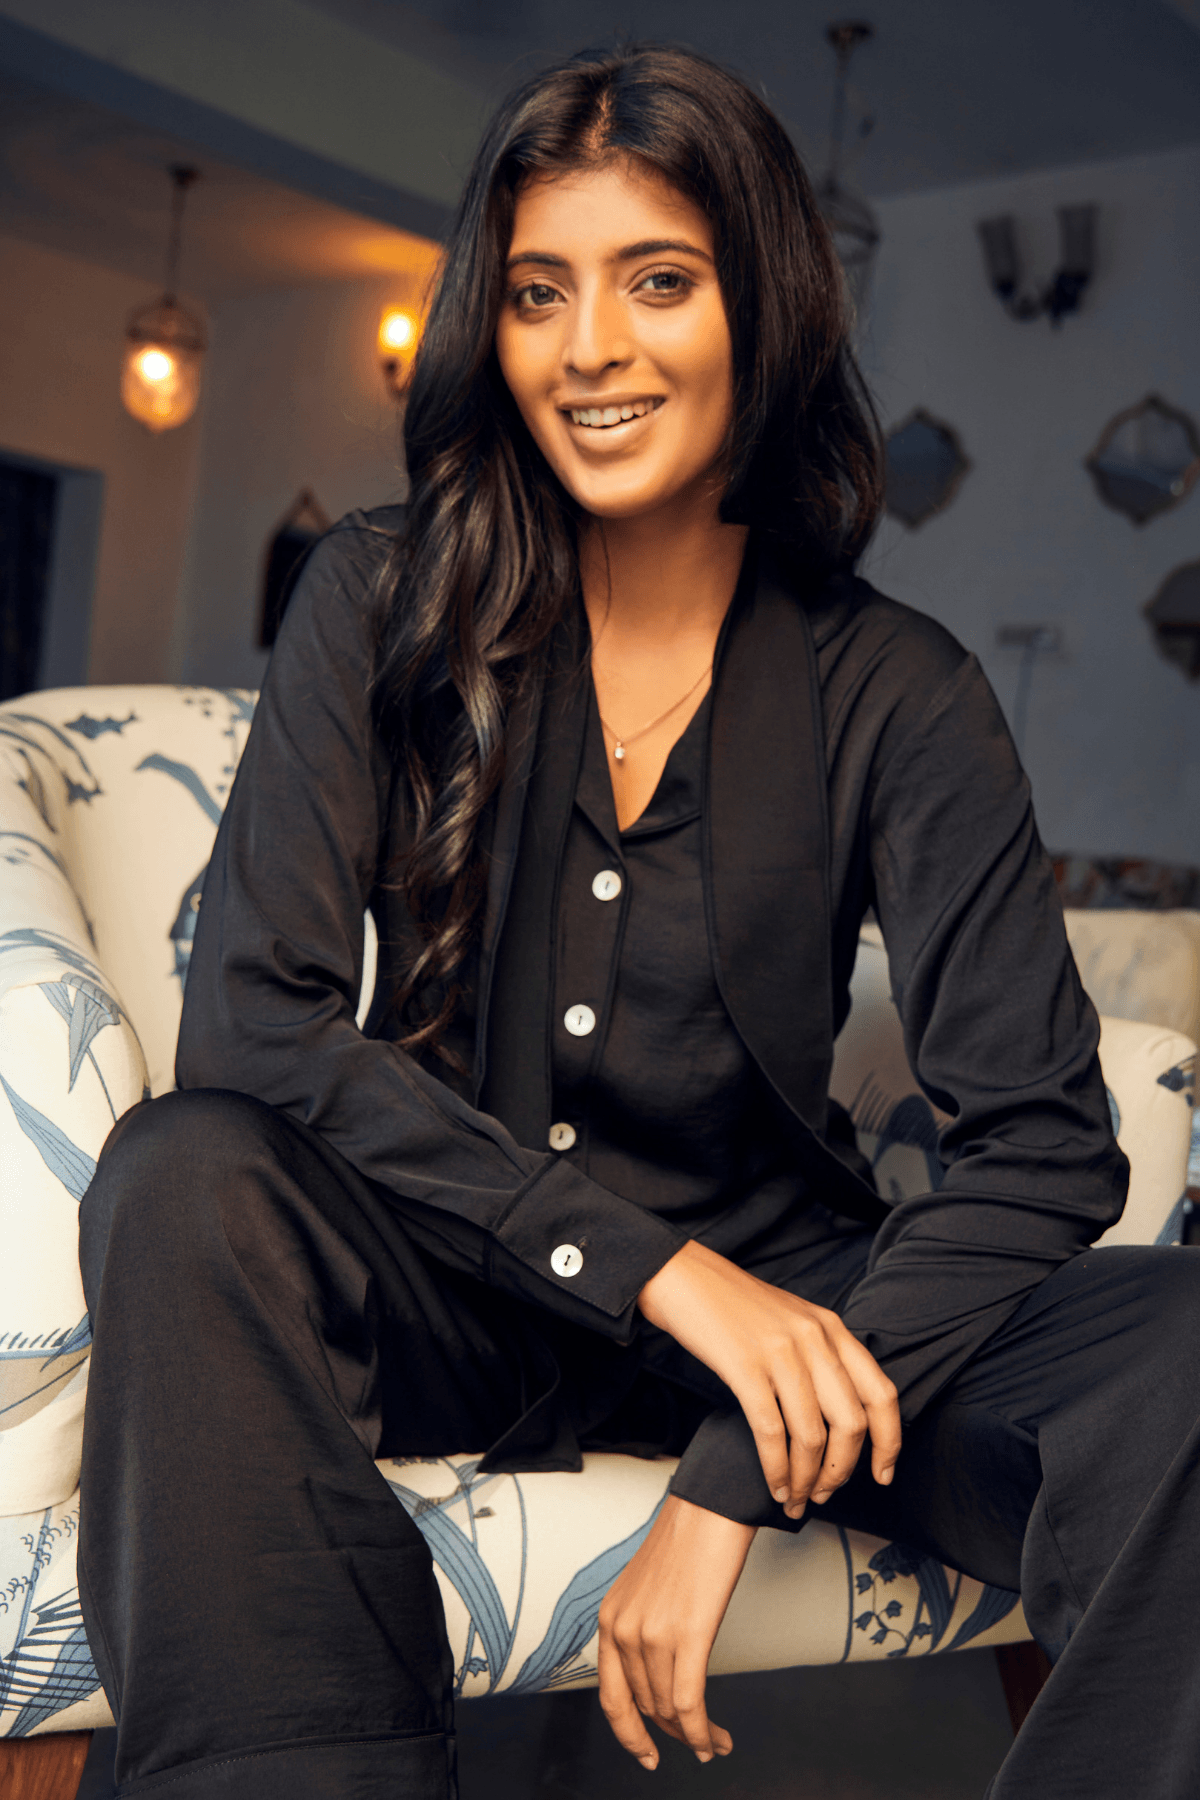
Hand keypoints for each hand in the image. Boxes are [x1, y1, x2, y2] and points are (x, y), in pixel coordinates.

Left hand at [598, 1493, 752, 1767]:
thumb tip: (656, 1675)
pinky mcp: (688, 1634)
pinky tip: (715, 1739)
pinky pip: (689, 1702)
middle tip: (697, 1745)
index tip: (645, 1753)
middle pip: (646, 1707)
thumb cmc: (685, 1542)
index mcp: (610, 1619)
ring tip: (714, 1742)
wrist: (709, 1508)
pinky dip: (702, 1730)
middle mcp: (623, 1630)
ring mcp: (653, 1634)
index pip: (611, 1698)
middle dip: (671, 1735)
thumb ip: (641, 1629)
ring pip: (670, 1709)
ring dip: (694, 1735)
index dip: (628, 1734)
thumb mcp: (644, 1589)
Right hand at [638, 1239, 900, 1517]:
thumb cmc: (734, 1305)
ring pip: (812, 1435)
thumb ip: (821, 1354)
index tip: (883, 1475)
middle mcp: (814, 1338)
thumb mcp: (792, 1318)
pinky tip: (773, 1484)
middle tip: (825, 1494)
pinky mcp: (745, 1367)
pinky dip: (776, 1469)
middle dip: (841, 1471)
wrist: (683, 1277)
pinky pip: (772, 1432)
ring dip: (806, 1479)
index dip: (889, 1441)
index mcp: (831, 1327)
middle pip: (850, 1423)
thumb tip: (840, 1412)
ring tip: (794, 1499)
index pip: (881, 1393)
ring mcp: (781, 1352)